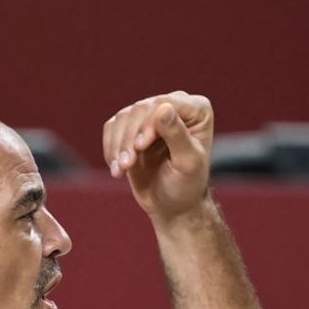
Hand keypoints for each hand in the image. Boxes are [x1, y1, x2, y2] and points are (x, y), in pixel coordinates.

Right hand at [102, 91, 213, 222]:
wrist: (173, 205)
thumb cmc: (187, 185)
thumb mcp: (187, 163)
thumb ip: (178, 135)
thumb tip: (164, 107)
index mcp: (197, 110)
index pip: (163, 103)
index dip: (148, 122)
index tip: (140, 146)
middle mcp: (175, 106)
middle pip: (141, 108)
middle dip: (130, 137)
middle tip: (127, 165)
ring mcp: (152, 115)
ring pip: (124, 117)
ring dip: (118, 145)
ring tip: (122, 170)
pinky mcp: (133, 127)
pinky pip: (112, 127)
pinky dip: (111, 148)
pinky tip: (118, 169)